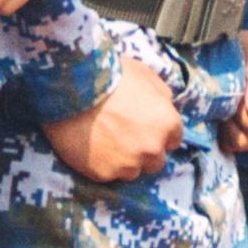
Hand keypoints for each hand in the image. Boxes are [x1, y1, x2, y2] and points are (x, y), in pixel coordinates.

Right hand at [40, 55, 186, 184]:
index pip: (174, 139)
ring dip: (123, 161)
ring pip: (132, 171)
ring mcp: (128, 163)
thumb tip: (164, 104)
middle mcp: (152, 148)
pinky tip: (90, 147)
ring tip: (104, 142)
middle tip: (124, 137)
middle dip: (144, 151)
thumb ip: (160, 94)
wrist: (73, 91)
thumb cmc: (109, 77)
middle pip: (156, 161)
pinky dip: (100, 164)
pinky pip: (107, 174)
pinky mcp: (104, 174)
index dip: (159, 133)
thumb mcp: (144, 74)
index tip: (145, 129)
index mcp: (167, 123)